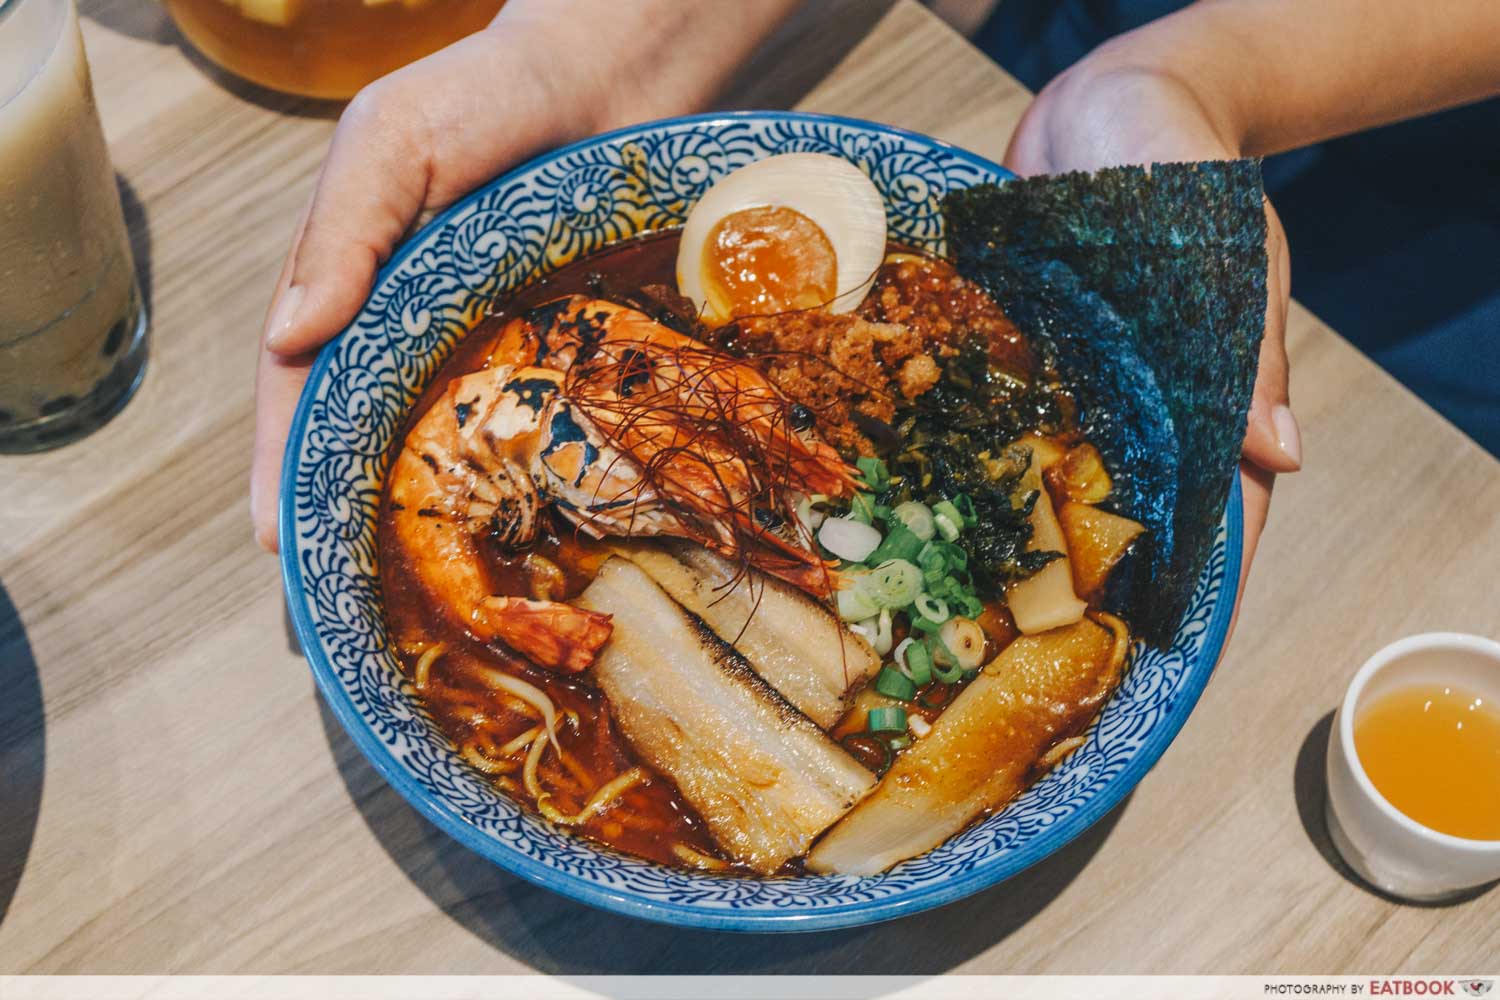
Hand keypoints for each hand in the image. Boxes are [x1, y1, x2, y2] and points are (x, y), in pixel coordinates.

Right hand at [251, 0, 799, 550]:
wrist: (602, 77)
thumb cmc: (482, 97)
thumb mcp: (391, 146)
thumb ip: (343, 235)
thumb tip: (289, 338)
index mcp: (350, 288)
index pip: (299, 393)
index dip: (282, 466)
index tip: (278, 545)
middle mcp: (406, 327)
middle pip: (363, 435)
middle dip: (346, 514)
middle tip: (342, 601)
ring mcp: (477, 343)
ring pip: (441, 445)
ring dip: (428, 516)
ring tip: (421, 596)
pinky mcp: (547, 347)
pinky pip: (526, 426)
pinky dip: (515, 480)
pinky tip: (521, 534)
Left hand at [1003, 56, 1300, 613]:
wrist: (1109, 101)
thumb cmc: (1186, 167)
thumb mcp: (1229, 251)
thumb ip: (1247, 351)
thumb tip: (1280, 457)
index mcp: (1204, 397)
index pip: (1217, 515)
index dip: (1201, 589)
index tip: (1170, 663)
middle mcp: (1135, 407)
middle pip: (1124, 516)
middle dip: (1097, 585)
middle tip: (1054, 665)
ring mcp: (1070, 389)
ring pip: (1051, 483)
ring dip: (1024, 539)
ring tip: (983, 615)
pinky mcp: (1011, 358)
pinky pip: (990, 423)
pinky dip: (969, 465)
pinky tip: (929, 514)